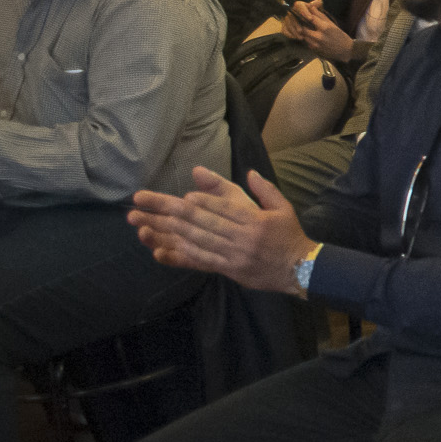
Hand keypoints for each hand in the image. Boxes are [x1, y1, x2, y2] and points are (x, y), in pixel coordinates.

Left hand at [129, 167, 310, 292]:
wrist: (299, 268)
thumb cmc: (288, 235)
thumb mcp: (282, 207)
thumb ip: (264, 189)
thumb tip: (248, 172)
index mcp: (255, 219)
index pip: (222, 208)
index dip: (201, 202)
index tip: (181, 197)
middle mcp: (241, 237)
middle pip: (200, 222)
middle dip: (167, 212)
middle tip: (141, 203)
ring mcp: (232, 255)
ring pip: (194, 241)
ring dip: (164, 233)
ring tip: (141, 225)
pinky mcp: (227, 269)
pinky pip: (199, 261)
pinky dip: (178, 256)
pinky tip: (159, 250)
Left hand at [280, 0, 356, 65]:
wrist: (345, 50)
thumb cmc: (339, 35)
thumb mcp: (331, 24)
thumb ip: (320, 15)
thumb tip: (311, 6)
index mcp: (325, 27)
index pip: (310, 19)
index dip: (303, 14)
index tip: (299, 11)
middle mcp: (319, 36)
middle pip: (303, 29)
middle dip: (300, 25)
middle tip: (297, 21)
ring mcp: (316, 44)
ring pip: (302, 36)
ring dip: (302, 32)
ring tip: (303, 28)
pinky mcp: (314, 50)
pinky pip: (305, 42)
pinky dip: (305, 38)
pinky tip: (309, 36)